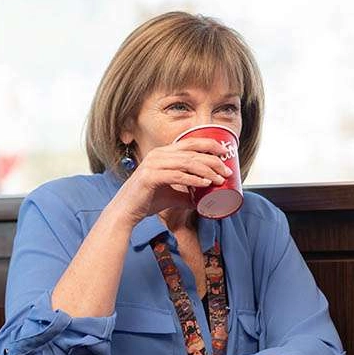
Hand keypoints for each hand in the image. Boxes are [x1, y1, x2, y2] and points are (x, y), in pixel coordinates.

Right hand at [110, 138, 233, 223]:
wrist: (126, 212)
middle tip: (227, 171)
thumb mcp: (172, 195)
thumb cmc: (146, 200)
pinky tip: (205, 184)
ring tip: (219, 179)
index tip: (225, 152)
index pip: (190, 142)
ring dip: (207, 170)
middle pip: (192, 152)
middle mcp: (158, 155)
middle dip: (213, 160)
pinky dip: (193, 180)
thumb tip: (204, 200)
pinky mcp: (150, 177)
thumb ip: (187, 193)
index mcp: (163, 153)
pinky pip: (177, 176)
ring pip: (187, 163)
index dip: (209, 144)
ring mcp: (153, 165)